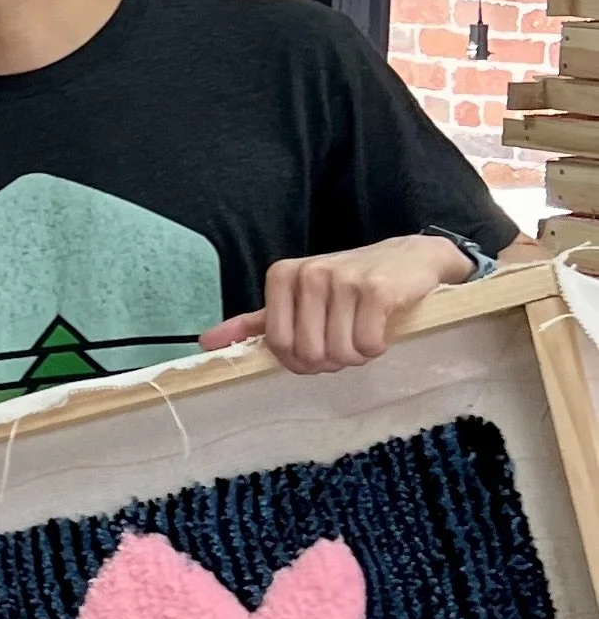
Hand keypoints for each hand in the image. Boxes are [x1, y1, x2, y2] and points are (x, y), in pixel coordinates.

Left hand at [201, 235, 470, 375]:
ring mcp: (343, 280)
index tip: (319, 343)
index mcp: (282, 276)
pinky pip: (367, 346)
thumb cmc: (351, 285)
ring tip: (365, 331)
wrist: (412, 259)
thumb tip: (206, 343)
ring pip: (339, 354)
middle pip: (308, 354)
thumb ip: (255, 322)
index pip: (278, 345)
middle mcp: (309, 274)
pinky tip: (382, 326)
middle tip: (346, 338)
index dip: (301, 359)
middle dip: (331, 359)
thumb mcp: (299, 298)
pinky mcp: (376, 291)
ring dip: (357, 355)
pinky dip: (378, 347)